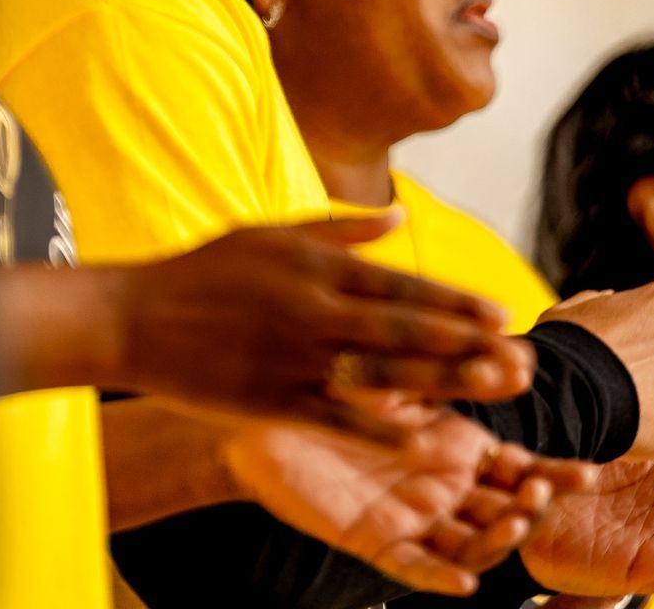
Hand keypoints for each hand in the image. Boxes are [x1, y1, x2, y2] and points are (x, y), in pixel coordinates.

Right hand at [111, 212, 534, 440]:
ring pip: (383, 372)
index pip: (402, 285)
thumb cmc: (204, 271)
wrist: (134, 318)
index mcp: (316, 267)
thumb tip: (400, 217)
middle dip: (468, 345)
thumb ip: (341, 228)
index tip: (500, 315)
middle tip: (519, 359)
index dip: (454, 302)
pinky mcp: (274, 398)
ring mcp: (295, 357)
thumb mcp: (272, 232)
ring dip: (443, 382)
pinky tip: (424, 436)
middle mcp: (314, 310)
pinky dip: (383, 426)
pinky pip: (339, 415)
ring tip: (491, 392)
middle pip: (406, 329)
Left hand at [224, 399, 583, 595]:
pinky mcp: (373, 540)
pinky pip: (412, 568)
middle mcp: (443, 488)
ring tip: (514, 522)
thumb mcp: (399, 373)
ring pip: (470, 544)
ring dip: (498, 541)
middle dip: (532, 507)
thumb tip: (520, 359)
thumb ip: (453, 370)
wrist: (262, 409)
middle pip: (505, 512)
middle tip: (544, 491)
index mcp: (457, 447)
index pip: (521, 470)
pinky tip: (463, 580)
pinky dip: (439, 577)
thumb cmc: (331, 382)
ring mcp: (411, 518)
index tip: (591, 474)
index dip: (556, 476)